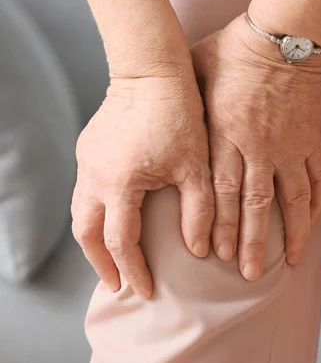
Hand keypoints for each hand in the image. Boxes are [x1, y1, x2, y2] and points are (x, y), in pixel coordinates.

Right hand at [72, 75, 213, 298]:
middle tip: (116, 284)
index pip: (121, 242)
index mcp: (119, 183)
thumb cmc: (180, 117)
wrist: (153, 72)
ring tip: (112, 259)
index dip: (134, 270)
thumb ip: (199, 212)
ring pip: (79, 213)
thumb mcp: (197, 168)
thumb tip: (198, 252)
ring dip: (93, 240)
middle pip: (86, 234)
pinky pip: (84, 190)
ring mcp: (86, 160)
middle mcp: (93, 175)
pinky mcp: (88, 148)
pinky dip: (94, 213)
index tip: (146, 291)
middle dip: (100, 263)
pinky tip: (112, 218)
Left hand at [191, 15, 320, 280]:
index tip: (218, 255)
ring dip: (292, 232)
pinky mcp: (310, 138)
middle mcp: (258, 148)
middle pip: (255, 205)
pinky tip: (314, 220)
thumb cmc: (233, 51)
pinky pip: (318, 175)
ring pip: (291, 198)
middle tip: (249, 274)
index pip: (222, 193)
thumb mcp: (196, 76)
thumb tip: (171, 133)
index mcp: (226, 136)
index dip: (221, 227)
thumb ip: (187, 111)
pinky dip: (318, 199)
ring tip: (291, 261)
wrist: (280, 37)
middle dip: (252, 242)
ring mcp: (289, 146)